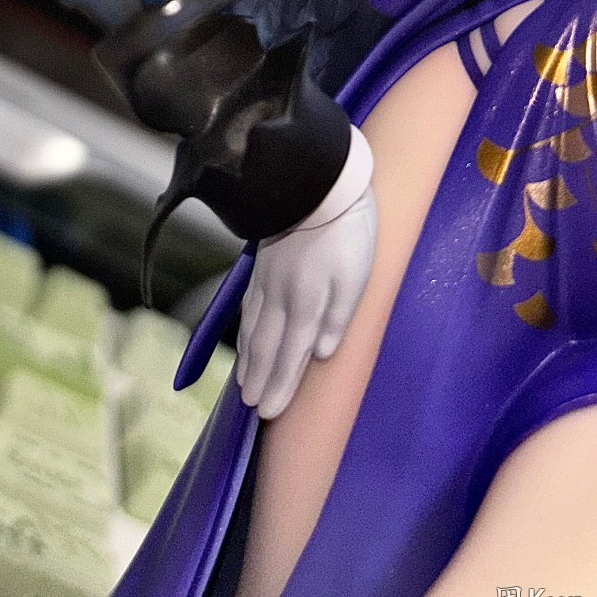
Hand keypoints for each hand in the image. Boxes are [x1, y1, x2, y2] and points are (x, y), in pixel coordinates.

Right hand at [236, 183, 376, 420]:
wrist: (316, 182)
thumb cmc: (346, 231)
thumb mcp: (354, 276)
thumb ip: (338, 318)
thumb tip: (321, 354)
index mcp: (305, 305)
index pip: (289, 357)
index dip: (279, 387)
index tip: (267, 414)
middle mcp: (280, 298)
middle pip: (265, 347)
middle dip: (258, 379)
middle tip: (249, 407)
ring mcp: (267, 280)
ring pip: (252, 328)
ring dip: (247, 359)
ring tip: (242, 382)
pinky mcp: (261, 263)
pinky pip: (247, 305)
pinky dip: (243, 328)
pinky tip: (243, 334)